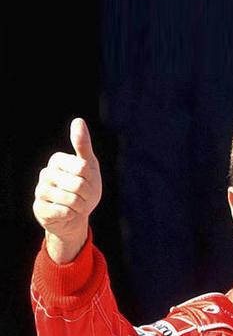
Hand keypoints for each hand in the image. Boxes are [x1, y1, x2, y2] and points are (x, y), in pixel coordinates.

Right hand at [33, 119, 101, 262]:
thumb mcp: (89, 164)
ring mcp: (40, 191)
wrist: (77, 213)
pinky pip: (63, 212)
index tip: (87, 180)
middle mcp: (45, 173)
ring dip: (80, 205)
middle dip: (87, 194)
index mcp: (57, 160)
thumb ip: (83, 144)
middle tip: (83, 196)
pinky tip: (67, 212)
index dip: (91, 178)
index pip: (81, 168)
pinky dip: (71, 214)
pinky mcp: (39, 208)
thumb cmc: (85, 186)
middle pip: (77, 185)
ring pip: (70, 199)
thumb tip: (78, 120)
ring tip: (76, 204)